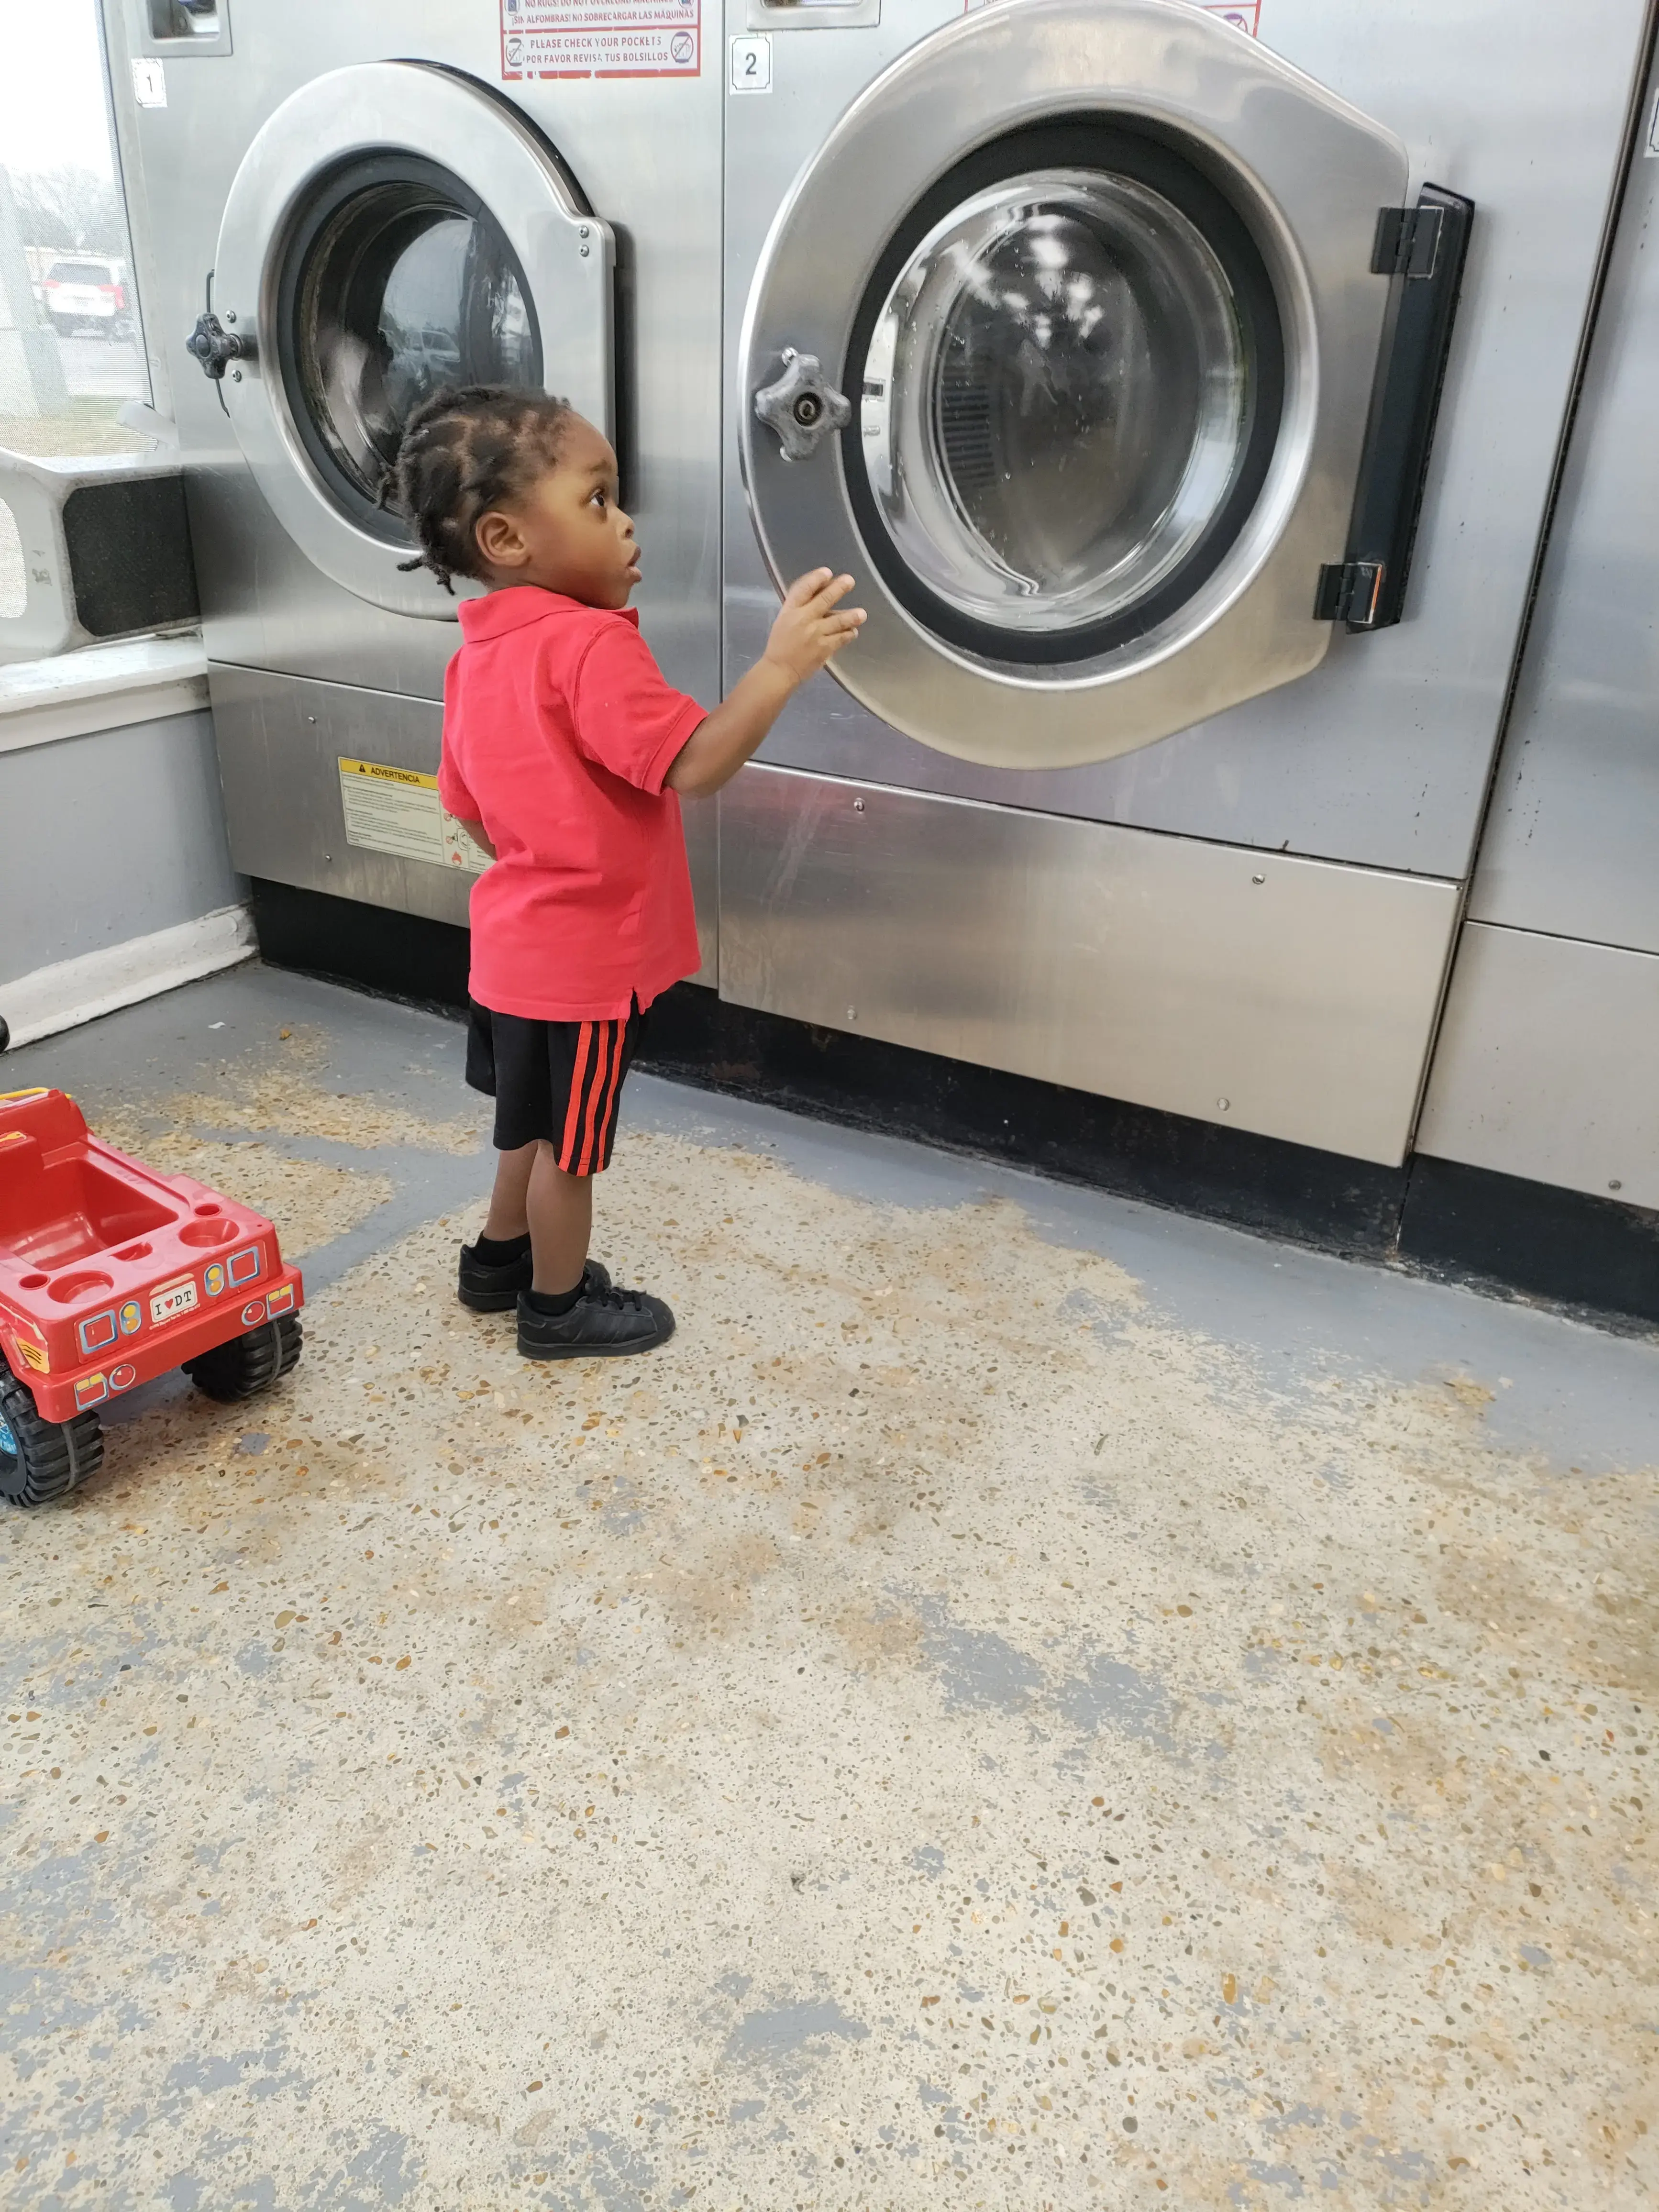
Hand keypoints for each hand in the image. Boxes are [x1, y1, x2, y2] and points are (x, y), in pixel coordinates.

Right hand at [761, 569, 866, 686]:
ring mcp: (815, 634)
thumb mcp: (785, 620)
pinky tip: (853, 631)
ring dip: (851, 616)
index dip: (816, 578)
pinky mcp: (824, 649)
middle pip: (824, 600)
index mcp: (790, 610)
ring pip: (838, 621)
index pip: (804, 589)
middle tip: (850, 581)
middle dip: (839, 589)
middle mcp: (803, 619)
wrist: (780, 671)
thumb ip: (800, 608)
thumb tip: (821, 593)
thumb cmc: (781, 644)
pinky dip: (849, 634)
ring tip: (862, 614)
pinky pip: (841, 638)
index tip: (827, 572)